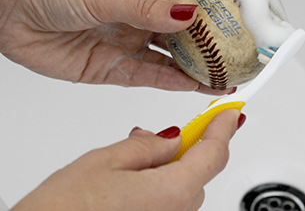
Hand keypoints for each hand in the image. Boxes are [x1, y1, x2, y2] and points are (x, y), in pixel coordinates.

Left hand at [0, 0, 232, 93]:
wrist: (8, 14)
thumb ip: (146, 10)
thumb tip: (187, 15)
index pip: (187, 1)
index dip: (212, 13)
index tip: (236, 24)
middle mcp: (139, 19)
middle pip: (183, 36)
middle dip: (209, 47)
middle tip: (234, 59)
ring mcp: (127, 45)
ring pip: (169, 61)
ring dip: (195, 70)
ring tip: (222, 78)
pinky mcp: (112, 69)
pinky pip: (148, 78)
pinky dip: (171, 83)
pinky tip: (192, 86)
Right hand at [11, 109, 244, 210]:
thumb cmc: (63, 210)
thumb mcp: (106, 161)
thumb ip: (147, 146)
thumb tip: (170, 138)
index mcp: (172, 191)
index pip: (214, 152)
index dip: (224, 127)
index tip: (231, 113)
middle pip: (199, 169)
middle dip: (188, 146)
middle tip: (168, 131)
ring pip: (183, 184)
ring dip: (170, 165)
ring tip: (134, 158)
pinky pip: (169, 200)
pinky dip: (160, 183)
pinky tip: (133, 178)